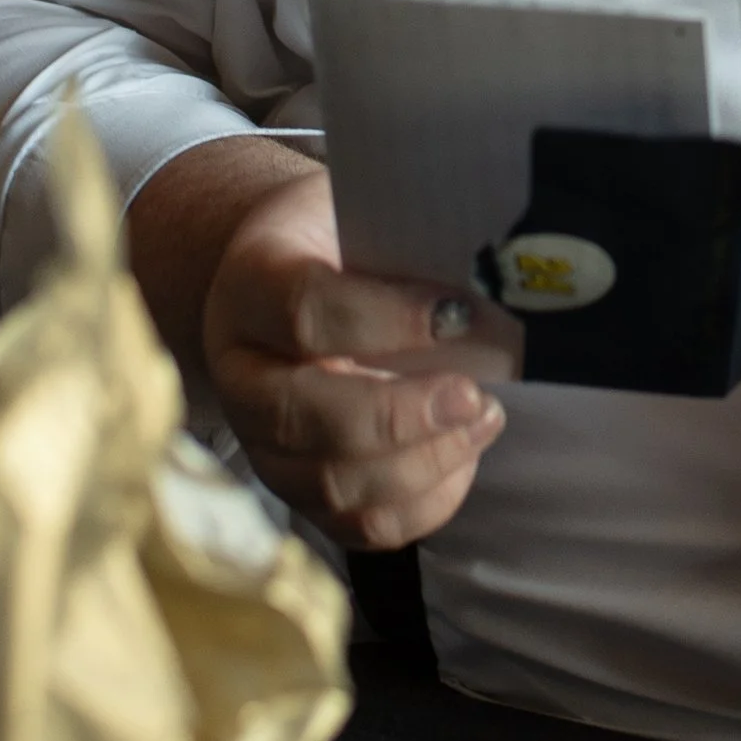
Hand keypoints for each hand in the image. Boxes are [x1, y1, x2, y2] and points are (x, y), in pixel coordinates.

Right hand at [128, 140, 517, 549]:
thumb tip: (498, 293)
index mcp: (251, 286)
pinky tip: (462, 456)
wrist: (293, 276)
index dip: (386, 319)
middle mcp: (241, 372)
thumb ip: (415, 248)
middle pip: (301, 414)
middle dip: (400, 415)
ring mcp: (263, 442)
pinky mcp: (301, 490)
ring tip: (484, 417)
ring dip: (424, 461)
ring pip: (333, 483)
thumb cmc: (346, 242)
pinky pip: (361, 526)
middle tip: (474, 394)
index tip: (458, 314)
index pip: (304, 310)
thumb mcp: (370, 214)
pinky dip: (425, 501)